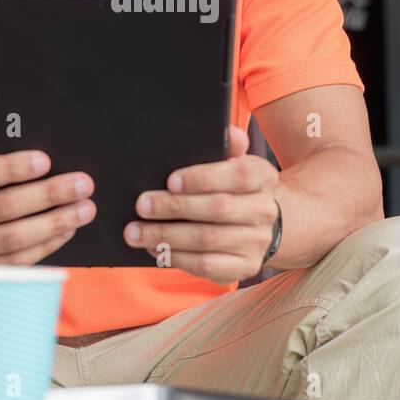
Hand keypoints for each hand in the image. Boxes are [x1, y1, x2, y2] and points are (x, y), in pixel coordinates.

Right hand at [0, 112, 96, 264]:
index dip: (10, 168)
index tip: (45, 160)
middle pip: (2, 208)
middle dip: (47, 195)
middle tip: (82, 184)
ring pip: (13, 240)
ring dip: (54, 223)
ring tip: (85, 209)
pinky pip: (17, 263)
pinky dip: (46, 245)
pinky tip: (68, 230)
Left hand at [123, 125, 279, 282]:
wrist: (256, 223)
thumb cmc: (230, 186)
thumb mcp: (232, 162)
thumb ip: (227, 146)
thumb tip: (227, 132)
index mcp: (263, 177)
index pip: (238, 175)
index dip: (203, 178)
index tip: (170, 181)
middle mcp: (264, 210)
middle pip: (218, 209)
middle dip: (174, 207)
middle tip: (141, 205)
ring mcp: (257, 242)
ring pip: (207, 240)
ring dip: (166, 236)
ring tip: (135, 232)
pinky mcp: (245, 267)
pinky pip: (206, 265)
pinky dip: (176, 257)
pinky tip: (154, 249)